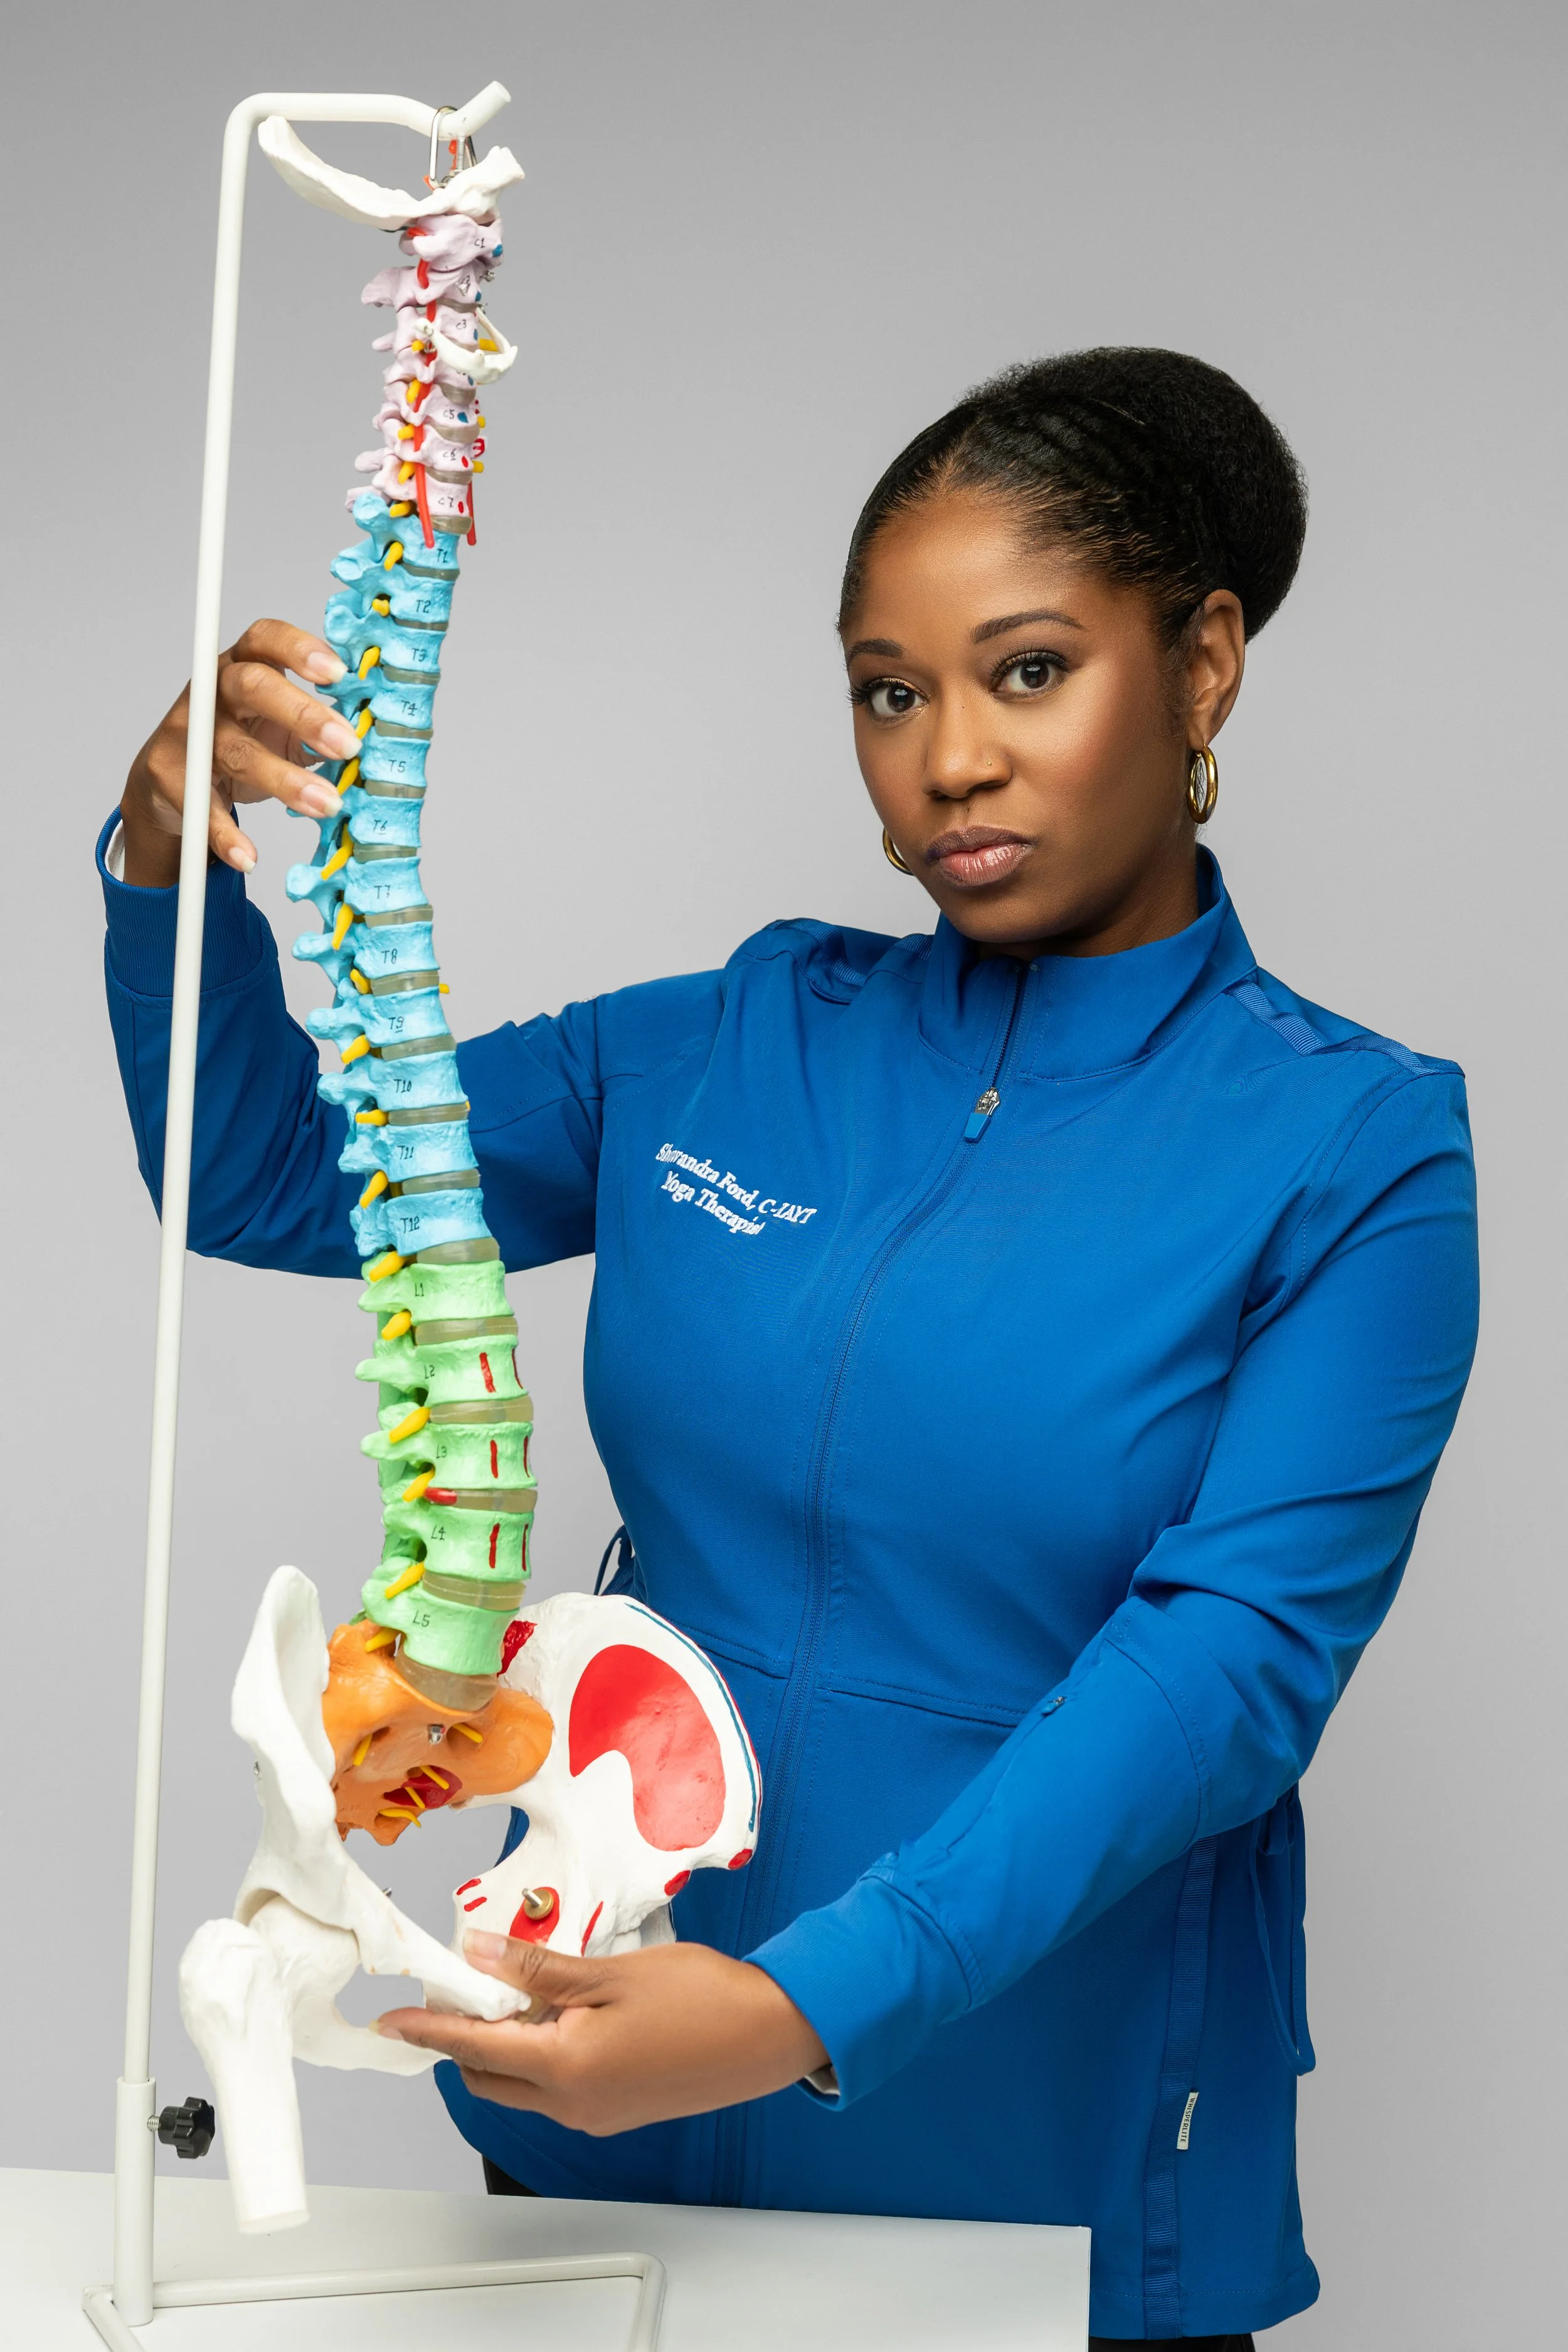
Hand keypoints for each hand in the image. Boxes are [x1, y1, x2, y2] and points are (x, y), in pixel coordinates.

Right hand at [120, 619, 363, 886]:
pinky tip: (250, 856)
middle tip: (349, 746)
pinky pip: (200, 805)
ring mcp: (185, 730)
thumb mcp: (282, 726)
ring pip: (235, 750)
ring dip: (284, 780)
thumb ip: (320, 728)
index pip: (266, 639)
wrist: (172, 778)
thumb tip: (379, 742)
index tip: (339, 673)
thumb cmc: (244, 741)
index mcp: (244, 665)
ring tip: (327, 805)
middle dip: (304, 715)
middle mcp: (212, 690)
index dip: (299, 649)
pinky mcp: (168, 773)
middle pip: (252, 687)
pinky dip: (226, 834)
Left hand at [373, 1932, 829, 2134]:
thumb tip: (478, 1956)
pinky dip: (544, 2052)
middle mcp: (573, 2104)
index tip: (391, 2022)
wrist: (769, 2035)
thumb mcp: (611, 1973)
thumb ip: (538, 1971)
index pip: (472, 2050)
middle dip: (465, 2037)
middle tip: (467, 1983)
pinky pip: (559, 2086)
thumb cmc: (701, 1998)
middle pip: (489, 2077)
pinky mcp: (618, 2110)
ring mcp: (596, 2113)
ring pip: (523, 2083)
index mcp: (565, 2069)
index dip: (426, 2033)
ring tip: (524, 1986)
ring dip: (509, 2043)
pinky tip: (568, 2009)